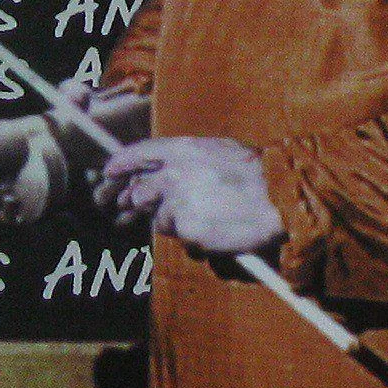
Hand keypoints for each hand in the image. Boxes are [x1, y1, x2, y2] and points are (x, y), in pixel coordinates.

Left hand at [98, 137, 285, 255]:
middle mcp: (174, 174)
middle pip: (138, 192)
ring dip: (170, 221)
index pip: (138, 154)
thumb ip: (186, 157)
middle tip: (128, 209)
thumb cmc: (255, 174)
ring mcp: (178, 203)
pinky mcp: (187, 229)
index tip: (108, 172)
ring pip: (158, 218)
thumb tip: (166, 167)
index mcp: (182, 150)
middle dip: (133, 202)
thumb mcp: (217, 150)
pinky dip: (190, 237)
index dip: (119, 164)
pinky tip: (210, 231)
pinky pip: (178, 237)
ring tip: (197, 218)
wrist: (280, 197)